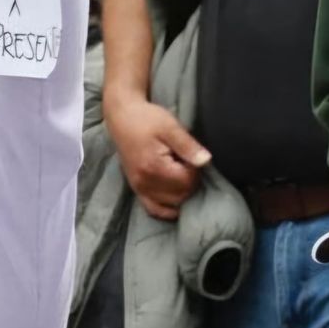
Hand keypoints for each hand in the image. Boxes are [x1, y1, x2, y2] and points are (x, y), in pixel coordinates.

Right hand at [103, 96, 210, 219]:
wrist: (122, 117)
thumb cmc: (146, 119)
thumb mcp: (170, 126)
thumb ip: (188, 146)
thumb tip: (206, 161)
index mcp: (153, 166)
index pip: (187, 182)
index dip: (195, 170)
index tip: (191, 155)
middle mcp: (144, 182)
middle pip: (181, 196)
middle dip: (190, 182)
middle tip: (186, 163)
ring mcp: (139, 188)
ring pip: (171, 205)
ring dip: (182, 193)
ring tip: (180, 173)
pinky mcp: (137, 189)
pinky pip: (155, 209)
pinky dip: (168, 208)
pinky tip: (176, 199)